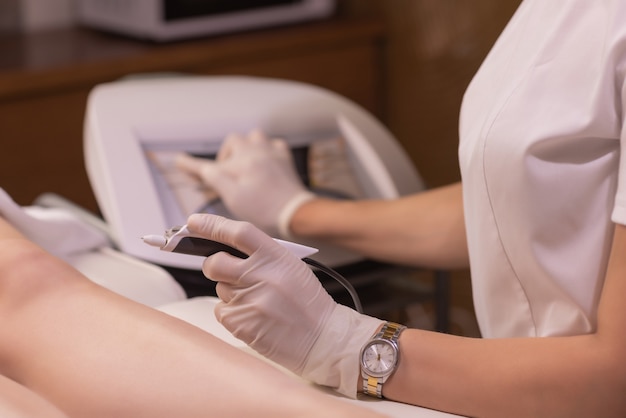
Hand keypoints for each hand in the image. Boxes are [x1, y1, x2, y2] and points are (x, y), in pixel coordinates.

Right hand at [176, 131, 314, 237]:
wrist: (296, 212)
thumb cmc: (264, 209)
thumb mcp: (233, 197)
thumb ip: (214, 178)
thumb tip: (199, 166)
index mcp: (239, 162)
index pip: (208, 163)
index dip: (191, 165)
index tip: (179, 161)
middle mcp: (255, 151)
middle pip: (232, 143)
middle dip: (226, 157)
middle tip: (227, 175)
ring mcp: (271, 152)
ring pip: (253, 137)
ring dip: (246, 148)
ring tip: (246, 166)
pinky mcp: (284, 158)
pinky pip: (272, 144)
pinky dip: (265, 151)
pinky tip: (265, 164)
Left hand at [186, 214, 382, 397]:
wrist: (323, 338)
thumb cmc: (306, 301)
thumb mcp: (291, 267)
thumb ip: (262, 255)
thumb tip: (225, 247)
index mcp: (276, 257)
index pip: (237, 232)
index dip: (212, 225)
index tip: (193, 222)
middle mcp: (261, 276)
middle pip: (215, 263)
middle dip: (213, 265)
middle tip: (224, 270)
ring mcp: (250, 301)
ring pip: (219, 289)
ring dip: (231, 293)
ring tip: (258, 301)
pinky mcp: (241, 324)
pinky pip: (221, 312)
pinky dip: (232, 313)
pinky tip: (255, 317)